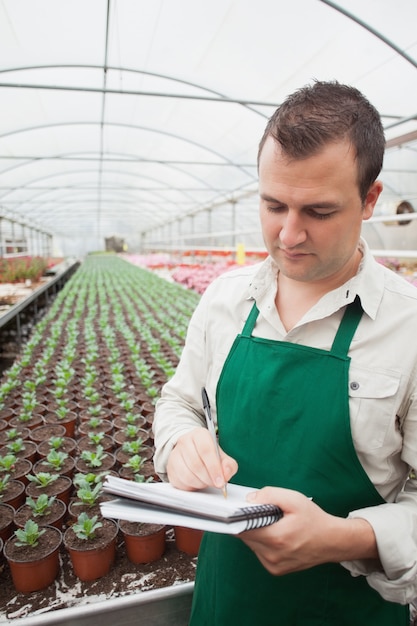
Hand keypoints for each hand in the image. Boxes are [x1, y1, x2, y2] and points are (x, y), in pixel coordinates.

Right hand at [167, 427, 237, 491]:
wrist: (192, 453)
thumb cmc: (209, 455)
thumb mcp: (223, 457)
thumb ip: (229, 465)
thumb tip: (226, 473)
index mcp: (199, 435)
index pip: (206, 450)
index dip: (214, 468)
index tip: (220, 481)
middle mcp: (185, 441)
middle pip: (196, 464)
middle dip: (208, 478)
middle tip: (215, 483)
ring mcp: (175, 454)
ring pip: (187, 474)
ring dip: (200, 483)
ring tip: (206, 481)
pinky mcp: (170, 468)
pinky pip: (180, 482)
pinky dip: (191, 486)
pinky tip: (197, 482)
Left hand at [240, 487, 377, 574]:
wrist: (332, 541)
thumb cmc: (314, 519)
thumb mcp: (294, 499)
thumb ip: (269, 495)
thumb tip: (249, 499)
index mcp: (276, 538)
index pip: (242, 528)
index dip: (237, 517)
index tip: (236, 509)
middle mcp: (273, 556)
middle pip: (245, 537)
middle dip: (248, 523)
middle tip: (260, 513)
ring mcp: (274, 565)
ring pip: (252, 545)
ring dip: (255, 533)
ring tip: (271, 524)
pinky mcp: (276, 570)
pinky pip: (259, 553)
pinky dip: (262, 543)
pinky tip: (275, 535)